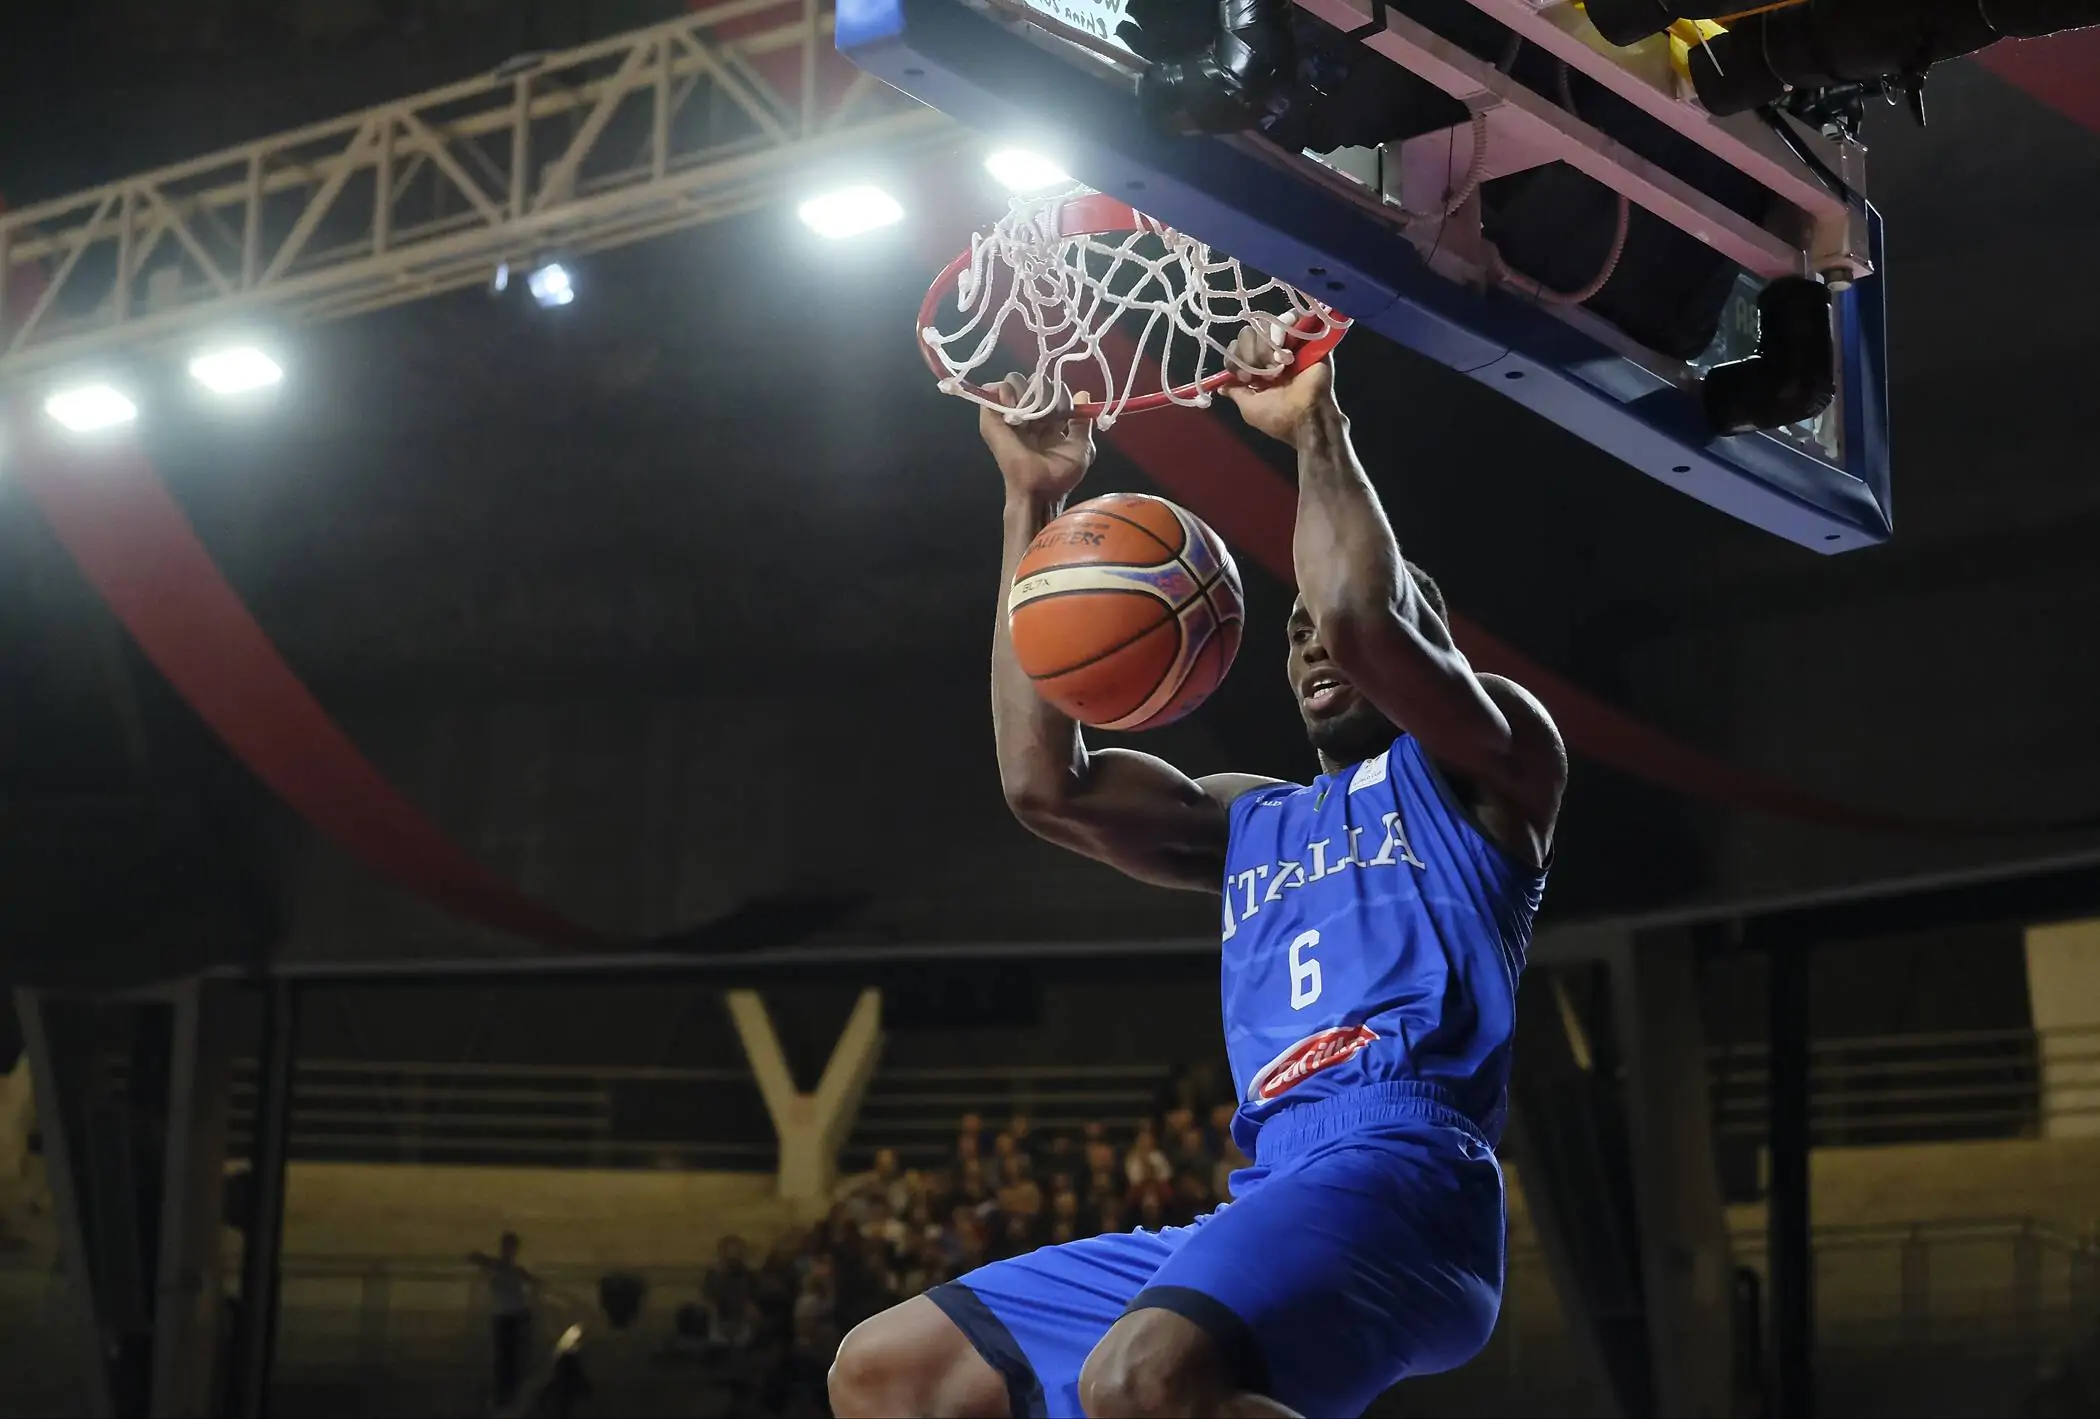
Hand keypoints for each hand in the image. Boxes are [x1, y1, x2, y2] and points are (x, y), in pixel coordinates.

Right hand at [980, 375, 1094, 502]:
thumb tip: (1082, 394)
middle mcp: (1028, 415)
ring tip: (1029, 409)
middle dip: (1044, 390)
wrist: (1039, 490)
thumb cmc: (1060, 475)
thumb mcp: (1081, 448)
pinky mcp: (993, 418)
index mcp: (1048, 421)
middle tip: (1046, 411)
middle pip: (1034, 382)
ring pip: (1014, 381)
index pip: (1054, 391)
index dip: (1061, 394)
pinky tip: (1015, 406)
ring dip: (1026, 390)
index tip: (1065, 413)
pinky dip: (1005, 391)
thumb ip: (1082, 423)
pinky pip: (995, 390)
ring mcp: (1010, 415)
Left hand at [1222, 322, 1336, 442]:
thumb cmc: (1279, 417)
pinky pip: (1286, 319)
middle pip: (1247, 334)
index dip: (1235, 357)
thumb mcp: (1250, 408)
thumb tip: (1221, 387)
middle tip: (1263, 375)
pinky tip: (1285, 356)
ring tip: (1278, 368)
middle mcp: (1270, 353)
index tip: (1244, 377)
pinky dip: (1280, 334)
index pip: (1236, 348)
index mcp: (1256, 368)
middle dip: (1250, 354)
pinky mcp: (1304, 336)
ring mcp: (1287, 344)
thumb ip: (1236, 392)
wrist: (1308, 417)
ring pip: (1264, 326)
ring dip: (1265, 348)